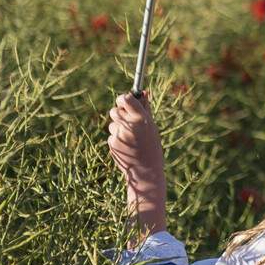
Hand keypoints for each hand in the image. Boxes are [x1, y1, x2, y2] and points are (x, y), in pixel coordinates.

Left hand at [107, 92, 166, 236]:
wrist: (146, 172)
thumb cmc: (152, 147)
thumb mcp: (152, 127)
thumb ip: (145, 109)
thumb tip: (143, 92)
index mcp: (141, 119)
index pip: (126, 99)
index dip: (124, 98)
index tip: (125, 100)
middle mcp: (129, 125)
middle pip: (115, 110)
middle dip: (119, 113)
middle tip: (127, 119)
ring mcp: (119, 135)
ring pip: (112, 124)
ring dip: (119, 128)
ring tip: (131, 139)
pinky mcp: (112, 144)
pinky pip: (112, 136)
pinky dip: (117, 139)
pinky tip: (127, 147)